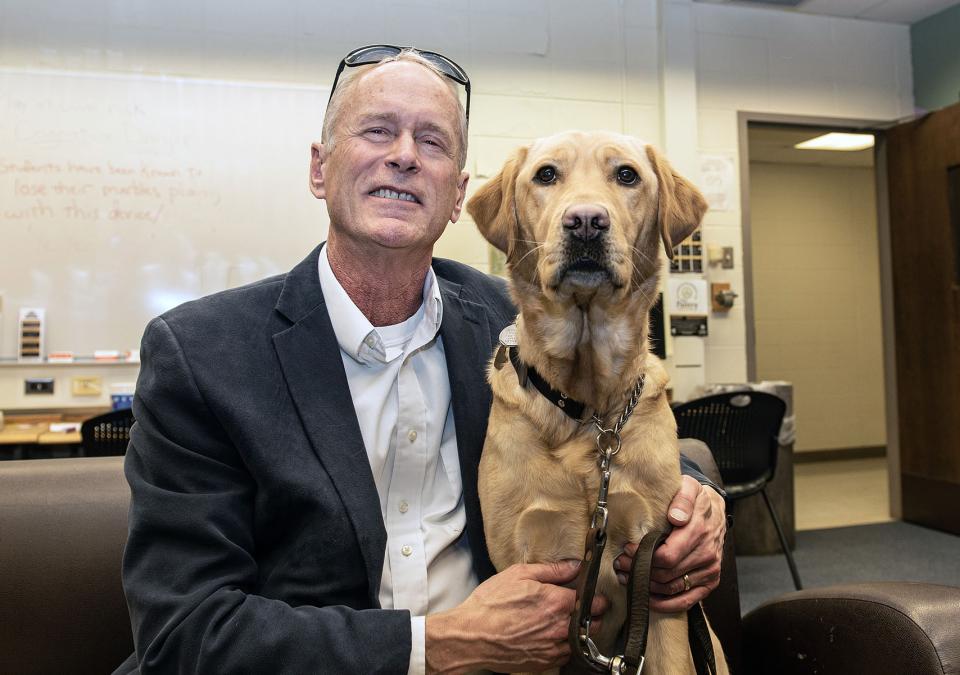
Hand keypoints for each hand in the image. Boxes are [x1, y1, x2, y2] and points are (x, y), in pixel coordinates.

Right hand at [425, 560, 609, 673]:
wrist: (471, 636)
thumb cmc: (491, 604)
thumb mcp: (519, 574)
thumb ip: (552, 570)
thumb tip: (574, 565)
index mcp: (557, 602)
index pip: (593, 600)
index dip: (596, 596)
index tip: (594, 594)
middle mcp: (561, 627)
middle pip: (595, 623)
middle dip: (594, 614)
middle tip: (584, 607)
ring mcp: (554, 647)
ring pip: (583, 640)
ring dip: (581, 631)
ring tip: (568, 622)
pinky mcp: (545, 662)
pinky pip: (566, 654)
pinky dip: (566, 645)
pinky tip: (553, 636)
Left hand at [614, 475, 725, 612]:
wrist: (715, 509)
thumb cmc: (696, 499)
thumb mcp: (689, 487)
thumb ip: (682, 500)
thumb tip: (676, 516)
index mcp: (700, 532)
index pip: (666, 556)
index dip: (643, 556)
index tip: (627, 550)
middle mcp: (707, 555)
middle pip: (666, 574)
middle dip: (639, 571)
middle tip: (621, 564)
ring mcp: (710, 571)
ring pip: (672, 588)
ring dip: (647, 587)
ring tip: (627, 577)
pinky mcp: (710, 582)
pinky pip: (686, 601)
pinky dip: (665, 604)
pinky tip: (647, 598)